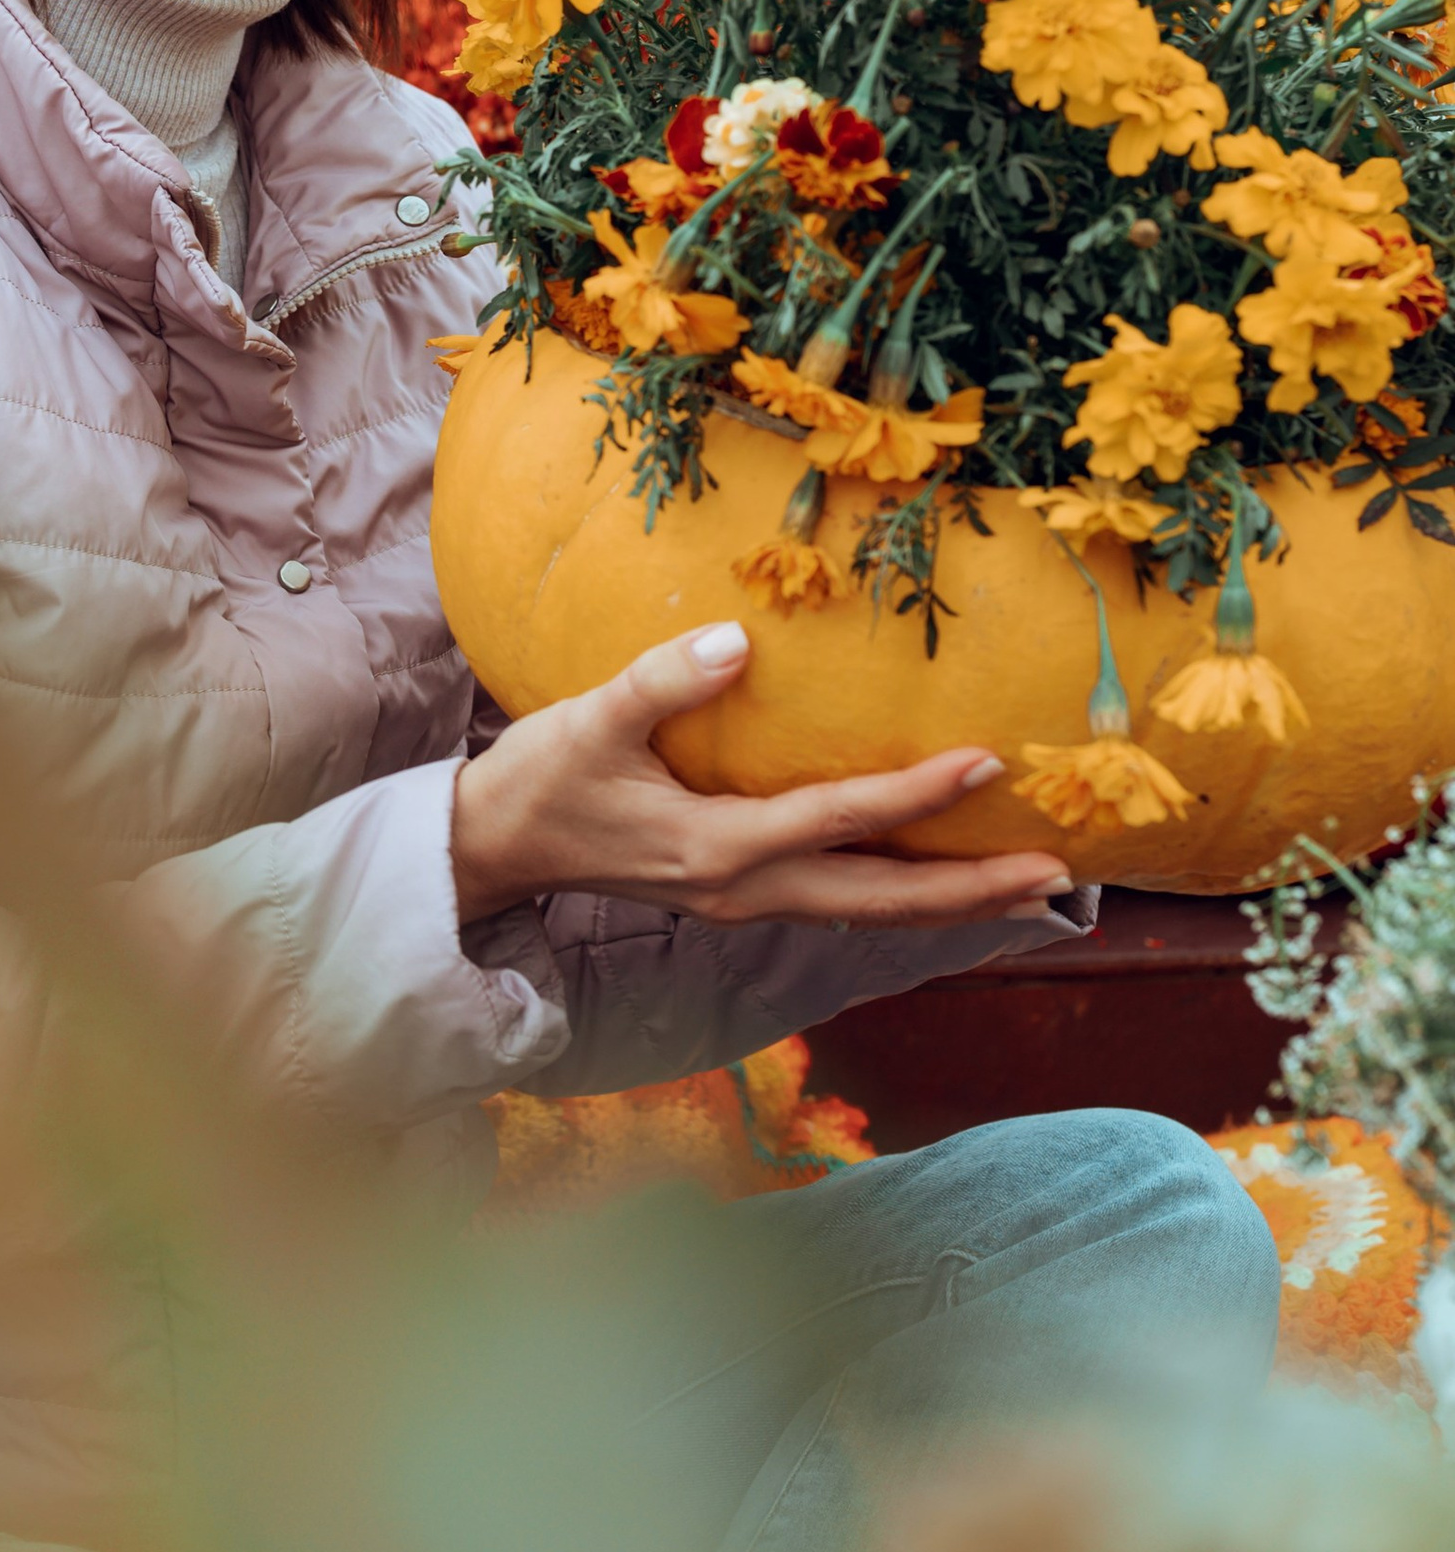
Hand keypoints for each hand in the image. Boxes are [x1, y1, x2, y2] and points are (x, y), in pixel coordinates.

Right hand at [449, 620, 1070, 935]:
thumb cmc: (542, 778)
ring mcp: (744, 902)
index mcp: (716, 849)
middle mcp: (744, 892)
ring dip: (949, 901)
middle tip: (1056, 877)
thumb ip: (663, 680)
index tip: (985, 763)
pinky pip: (841, 900)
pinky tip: (938, 874)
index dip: (915, 795)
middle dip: (970, 891)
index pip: (838, 822)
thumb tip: (738, 640)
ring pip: (868, 911)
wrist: (495, 847)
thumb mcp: (591, 720)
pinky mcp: (739, 895)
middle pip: (879, 901)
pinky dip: (902, 893)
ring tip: (1029, 888)